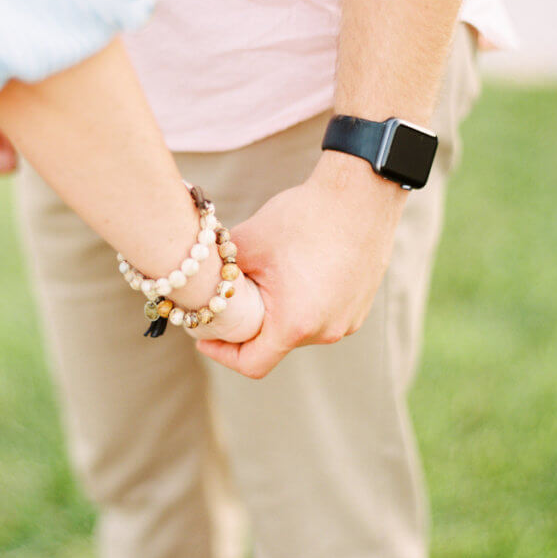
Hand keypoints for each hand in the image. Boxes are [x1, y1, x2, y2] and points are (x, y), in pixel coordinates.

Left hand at [195, 152, 407, 378]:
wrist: (361, 193)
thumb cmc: (304, 217)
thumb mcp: (247, 243)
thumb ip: (218, 273)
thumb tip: (195, 282)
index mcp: (295, 323)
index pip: (251, 364)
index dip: (222, 354)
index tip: (205, 338)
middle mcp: (325, 332)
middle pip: (274, 345)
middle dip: (248, 328)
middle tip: (228, 302)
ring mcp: (346, 322)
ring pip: (298, 330)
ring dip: (277, 314)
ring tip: (265, 283)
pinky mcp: (358, 308)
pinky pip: (321, 318)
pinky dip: (301, 305)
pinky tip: (294, 274)